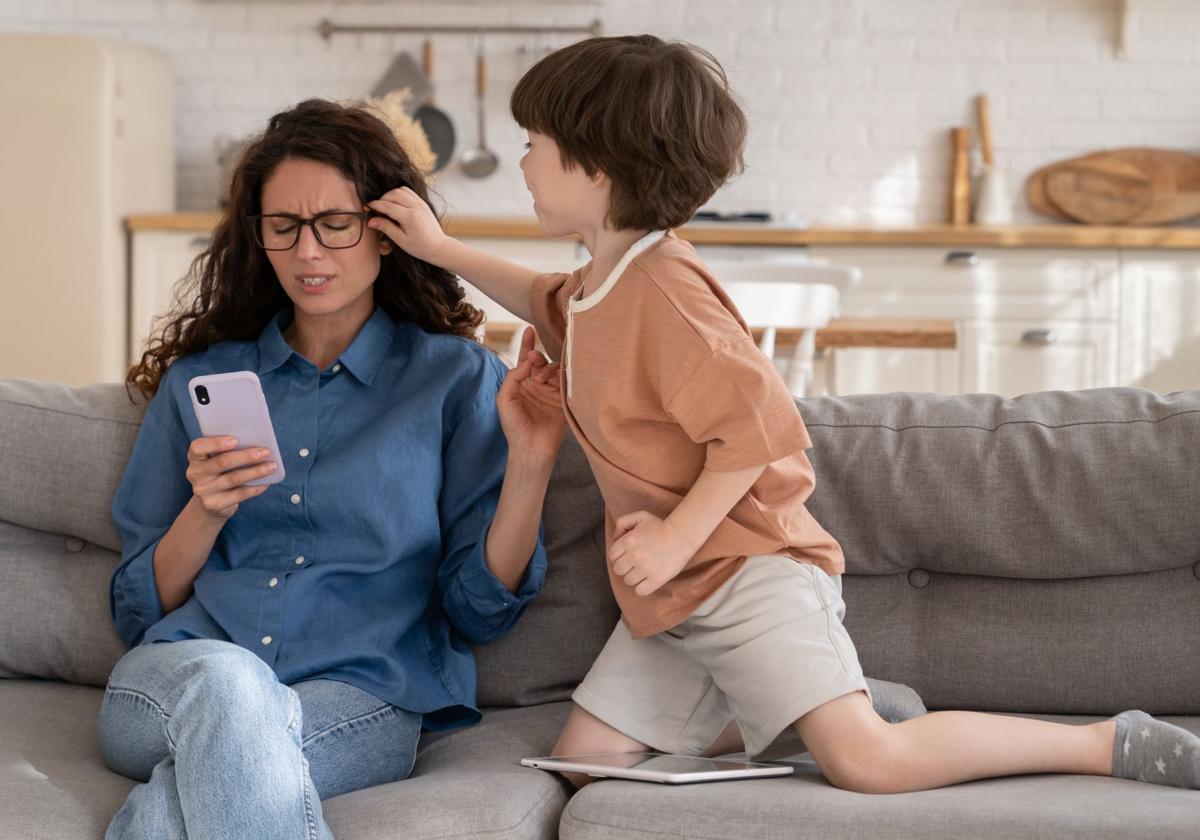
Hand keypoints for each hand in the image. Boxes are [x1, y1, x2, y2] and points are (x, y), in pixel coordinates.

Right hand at [185, 436, 276, 519]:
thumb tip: (257, 445)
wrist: (210, 503)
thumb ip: (229, 451)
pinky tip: (267, 482)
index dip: (216, 443)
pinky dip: (255, 488)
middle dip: (247, 456)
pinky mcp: (214, 504)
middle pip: (223, 462)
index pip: (198, 447)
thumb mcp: (217, 460)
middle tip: (266, 452)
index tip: (236, 440)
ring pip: (234, 478)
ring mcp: (204, 490)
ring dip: (256, 471)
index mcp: (195, 458)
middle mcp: (195, 473)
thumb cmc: (220, 473)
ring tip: (272, 466)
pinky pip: (239, 494)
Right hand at [366, 186, 452, 265]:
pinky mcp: (423, 202)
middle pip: (393, 194)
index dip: (375, 206)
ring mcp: (421, 203)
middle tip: (376, 210)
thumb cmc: (420, 247)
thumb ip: (386, 228)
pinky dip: (399, 195)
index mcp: (410, 217)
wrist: (438, 247)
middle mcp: (416, 206)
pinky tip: (396, 205)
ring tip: (386, 207)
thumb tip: (370, 220)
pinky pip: (408, 192)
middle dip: (382, 200)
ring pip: (400, 190)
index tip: (366, 208)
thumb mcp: (400, 240)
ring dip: (390, 196)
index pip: (388, 206)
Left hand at [496, 327, 565, 465]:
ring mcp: (551, 391)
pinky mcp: (564, 399)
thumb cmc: (514, 425)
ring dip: (546, 369)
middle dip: (537, 356)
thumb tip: (529, 361)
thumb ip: (513, 377)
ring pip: (554, 369)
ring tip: (540, 380)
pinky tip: (557, 377)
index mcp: (521, 383)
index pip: (524, 360)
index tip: (529, 329)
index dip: (526, 343)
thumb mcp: (505, 398)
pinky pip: (567, 381)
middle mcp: (537, 384)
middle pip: (540, 361)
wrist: (531, 447)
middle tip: (534, 360)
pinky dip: (564, 375)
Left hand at [608, 511, 699, 595]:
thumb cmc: (660, 526)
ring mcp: (645, 568)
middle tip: (635, 564)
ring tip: (643, 570)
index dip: (618, 557)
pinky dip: (642, 587)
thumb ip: (622, 523)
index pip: (612, 556)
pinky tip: (648, 580)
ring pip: (628, 581)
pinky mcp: (656, 579)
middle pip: (618, 570)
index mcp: (628, 541)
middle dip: (625, 567)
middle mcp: (634, 555)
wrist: (682, 535)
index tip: (627, 556)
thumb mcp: (640, 516)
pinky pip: (640, 591)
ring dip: (634, 577)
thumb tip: (614, 538)